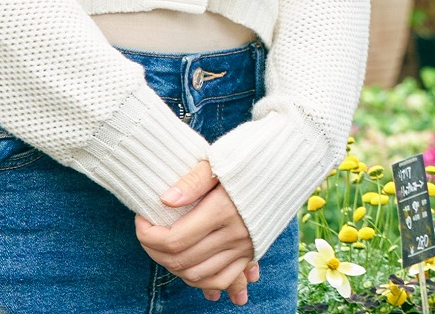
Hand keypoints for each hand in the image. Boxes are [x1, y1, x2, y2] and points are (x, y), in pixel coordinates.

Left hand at [136, 160, 259, 303]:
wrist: (292, 158)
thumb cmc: (253, 153)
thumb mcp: (220, 158)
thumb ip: (192, 180)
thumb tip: (165, 201)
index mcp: (224, 210)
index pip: (174, 240)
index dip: (148, 235)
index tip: (141, 219)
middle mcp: (236, 234)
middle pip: (181, 260)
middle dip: (154, 250)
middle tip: (147, 232)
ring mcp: (245, 246)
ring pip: (198, 275)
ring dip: (173, 267)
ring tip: (163, 248)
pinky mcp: (252, 251)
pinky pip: (222, 279)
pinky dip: (201, 281)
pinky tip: (188, 269)